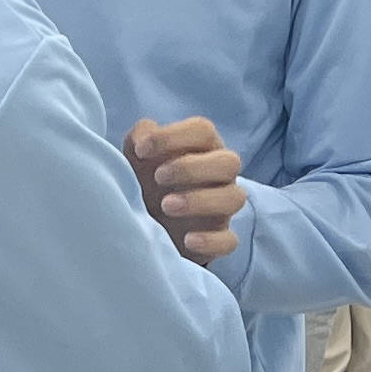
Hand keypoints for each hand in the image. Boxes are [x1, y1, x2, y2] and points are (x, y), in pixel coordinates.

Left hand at [127, 115, 244, 264]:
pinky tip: (187, 240)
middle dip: (192, 168)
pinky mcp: (218, 237)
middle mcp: (219, 175)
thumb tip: (144, 137)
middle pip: (228, 162)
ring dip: (200, 201)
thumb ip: (140, 138)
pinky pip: (229, 240)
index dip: (173, 136)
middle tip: (158, 178)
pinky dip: (211, 240)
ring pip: (234, 198)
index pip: (203, 131)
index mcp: (201, 148)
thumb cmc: (144, 180)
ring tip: (166, 206)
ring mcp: (222, 207)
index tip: (141, 150)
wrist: (143, 223)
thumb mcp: (136, 156)